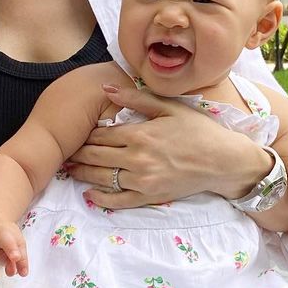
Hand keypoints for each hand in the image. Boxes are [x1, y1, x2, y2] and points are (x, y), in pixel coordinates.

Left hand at [68, 83, 273, 207]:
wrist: (222, 161)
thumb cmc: (198, 130)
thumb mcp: (168, 107)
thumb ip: (135, 98)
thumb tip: (105, 87)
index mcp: (140, 134)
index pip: (101, 134)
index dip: (86, 134)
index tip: (76, 132)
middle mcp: (137, 159)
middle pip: (96, 156)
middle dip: (78, 153)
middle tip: (65, 152)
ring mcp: (142, 180)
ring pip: (102, 178)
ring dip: (83, 173)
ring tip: (71, 169)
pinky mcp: (149, 197)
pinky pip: (118, 201)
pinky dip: (101, 199)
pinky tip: (89, 195)